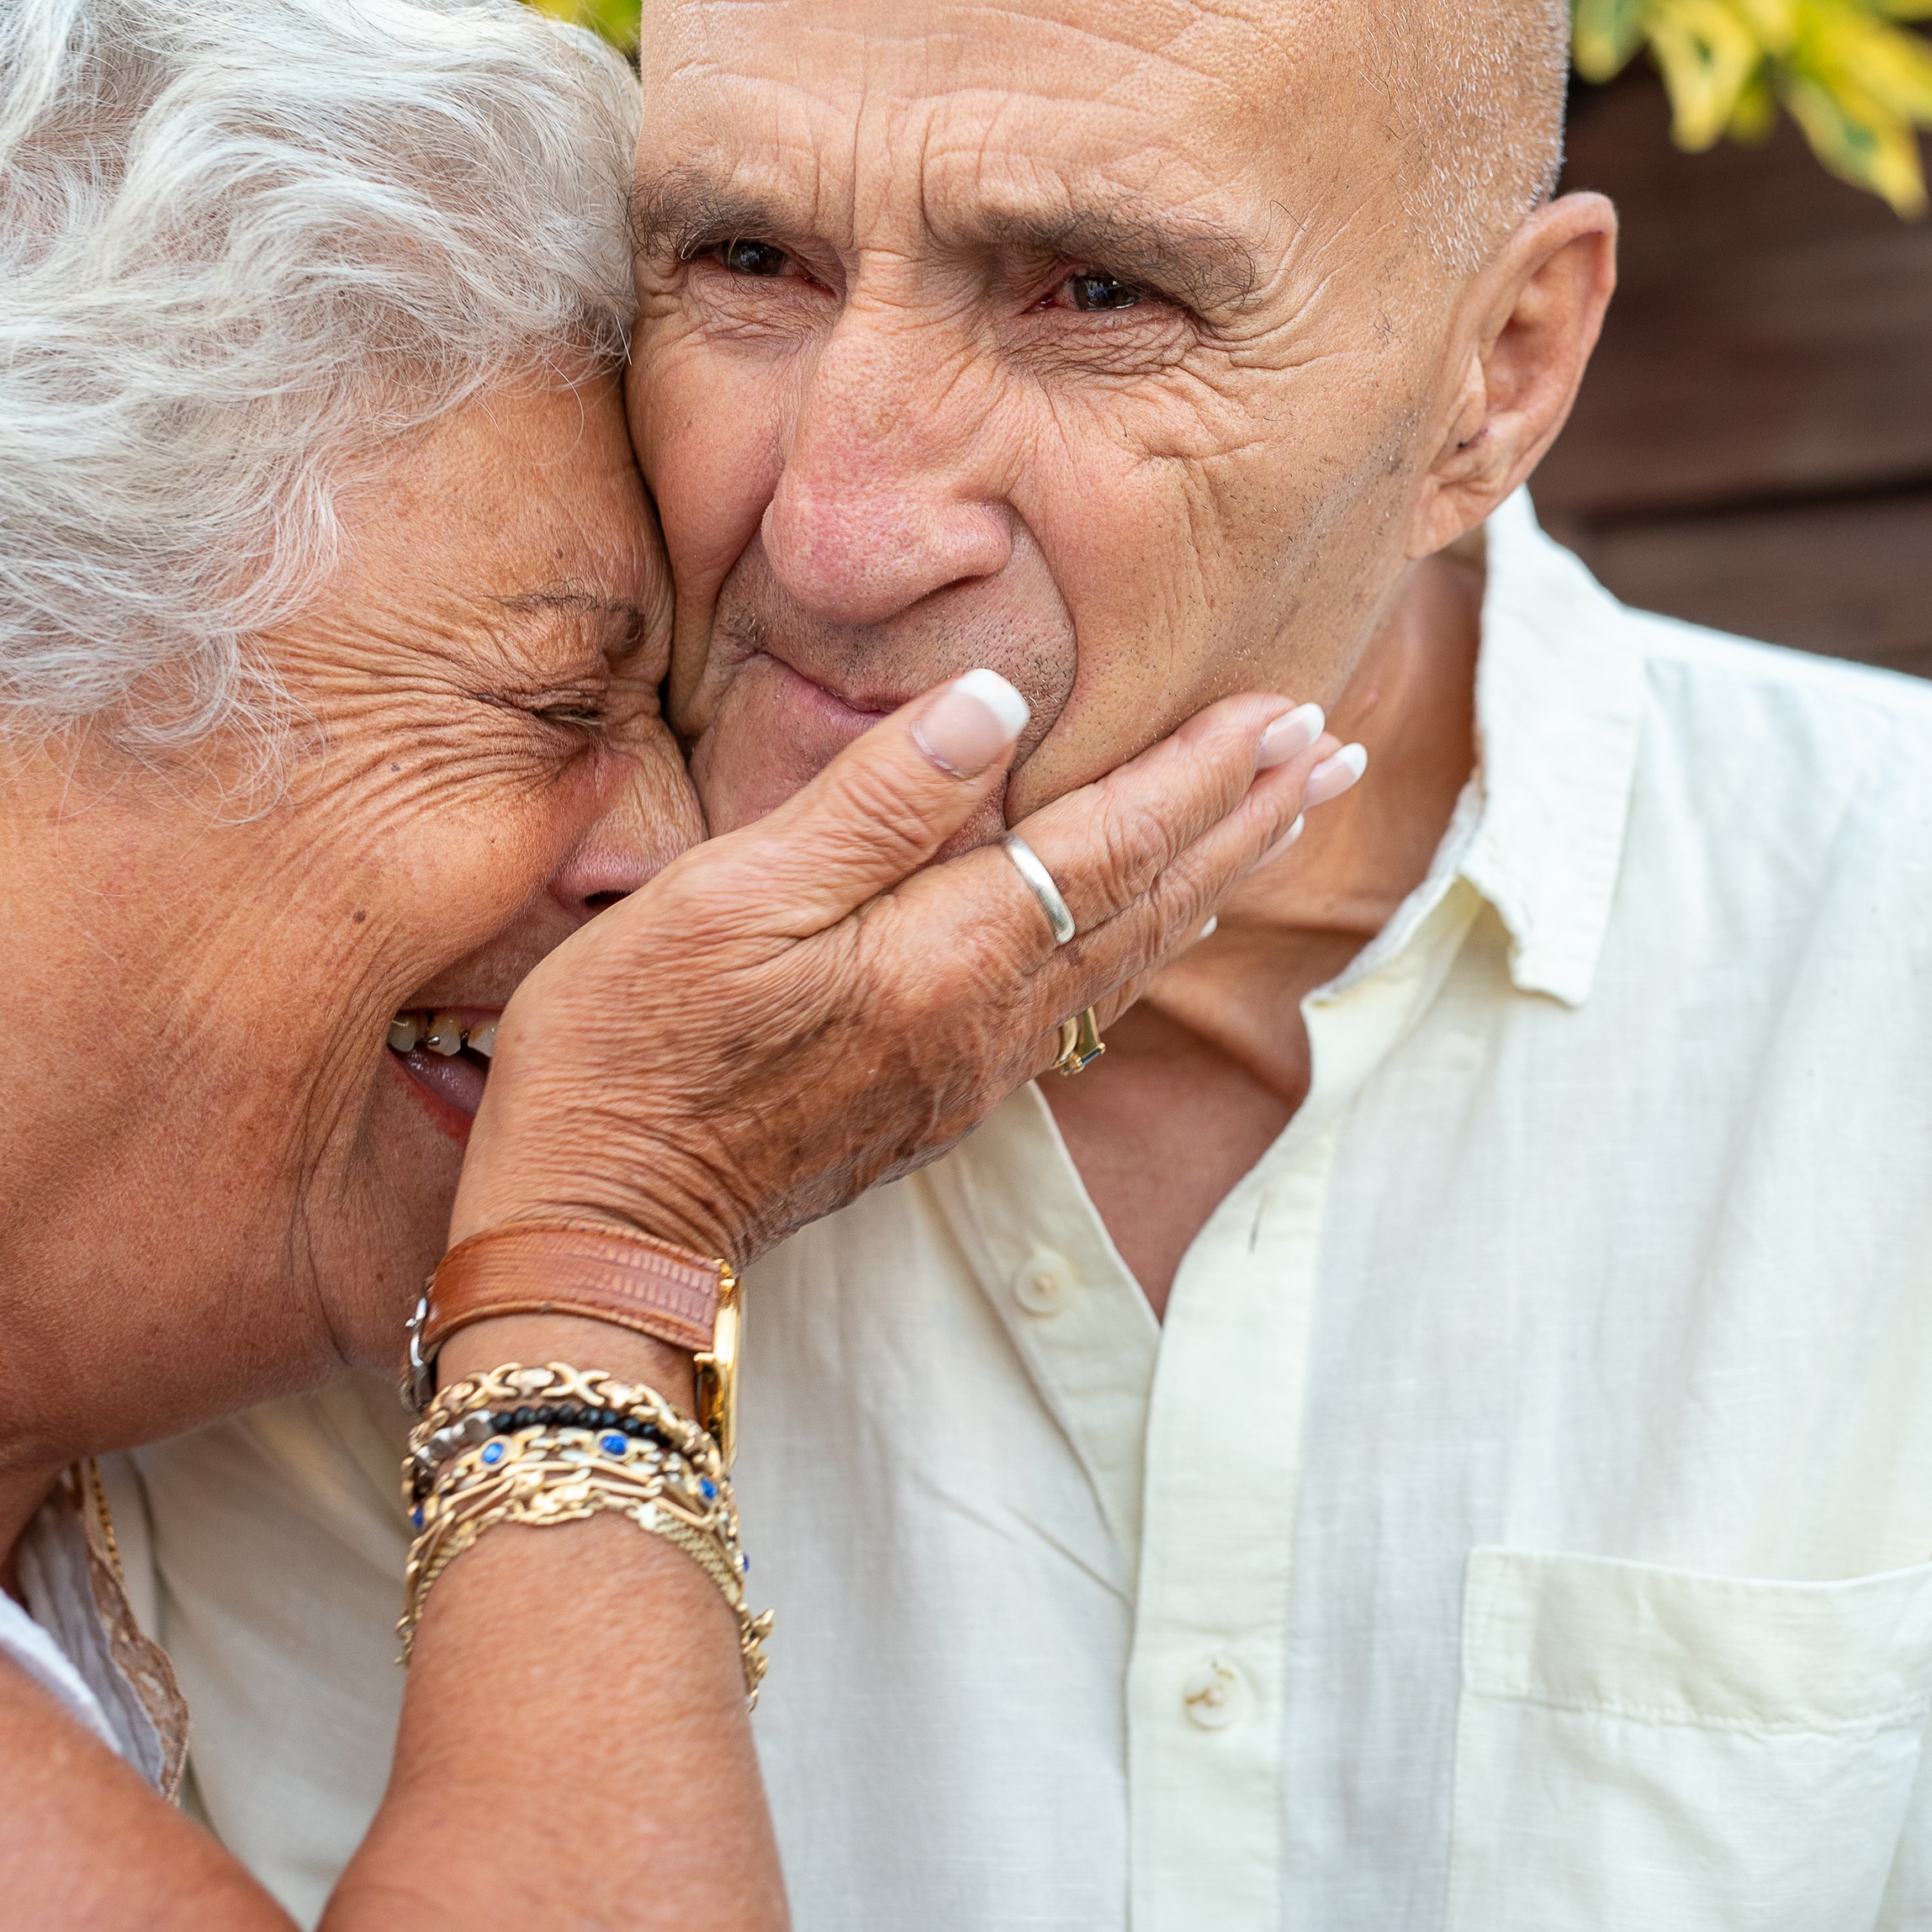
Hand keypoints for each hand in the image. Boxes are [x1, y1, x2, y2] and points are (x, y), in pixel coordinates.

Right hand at [450, 674, 1341, 1262]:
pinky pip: (1085, 1001)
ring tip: (1282, 818)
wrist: (597, 1229)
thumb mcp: (734, 897)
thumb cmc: (635, 1049)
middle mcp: (990, 1020)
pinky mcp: (937, 1096)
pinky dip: (1146, 940)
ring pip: (1132, 955)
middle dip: (1249, 820)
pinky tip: (1159, 922)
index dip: (1204, 771)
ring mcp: (970, 1068)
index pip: (1114, 842)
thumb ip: (876, 802)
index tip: (1288, 708)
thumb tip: (995, 703)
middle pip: (1154, 901)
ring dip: (1215, 877)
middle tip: (1334, 752)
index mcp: (952, 957)